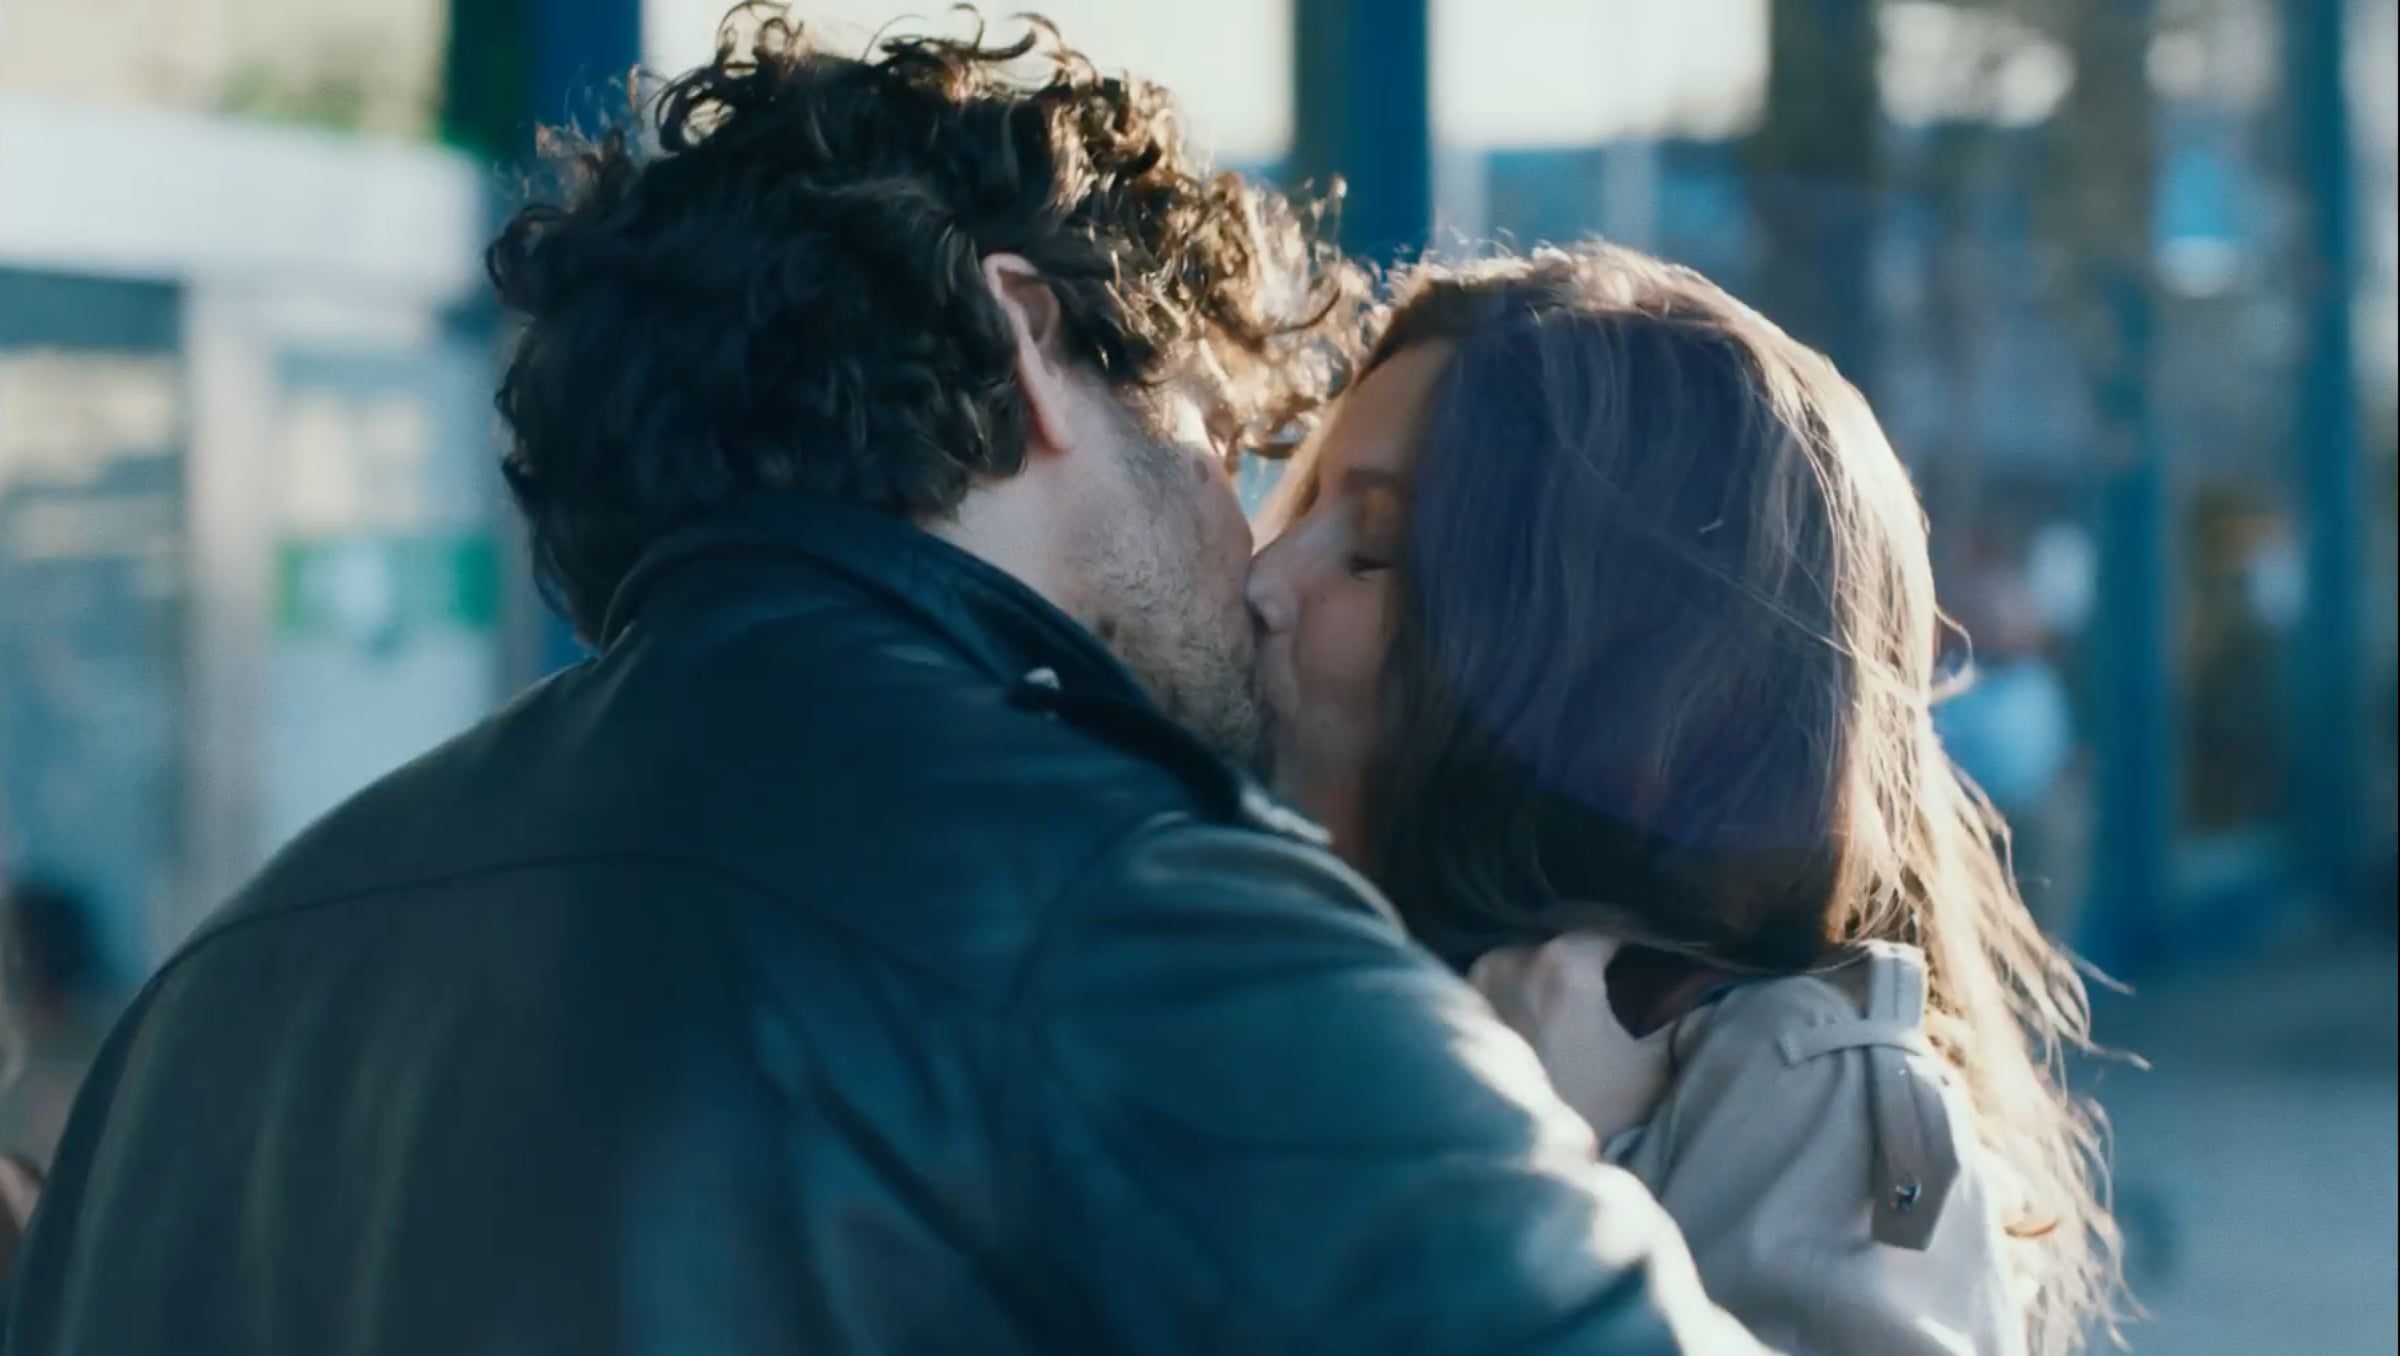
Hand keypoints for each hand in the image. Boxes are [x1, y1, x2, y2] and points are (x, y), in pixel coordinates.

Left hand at [1469, 933, 1672, 1146]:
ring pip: (1534, 950)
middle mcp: (1511, 956)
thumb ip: (1686, 1016)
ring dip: (1560, 966)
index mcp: (1562, 962)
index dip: (1644, 936)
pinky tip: (1549, 1009)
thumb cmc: (1595, 1114)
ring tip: (1591, 991)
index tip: (1665, 952)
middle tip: (1629, 970)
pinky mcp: (1461, 1001)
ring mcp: (1479, 976)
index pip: (1615, 924)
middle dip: (1598, 950)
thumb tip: (1710, 982)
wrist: (1524, 1163)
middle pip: (1569, 935)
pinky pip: (1504, 974)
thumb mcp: (1655, 1068)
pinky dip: (1528, 983)